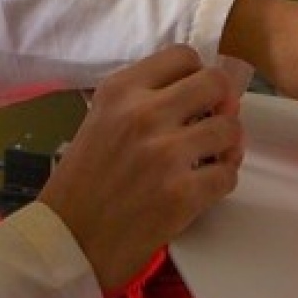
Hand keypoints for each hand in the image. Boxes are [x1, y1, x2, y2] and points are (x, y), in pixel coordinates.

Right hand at [38, 45, 242, 297]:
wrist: (66, 241)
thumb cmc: (81, 184)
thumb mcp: (100, 121)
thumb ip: (142, 101)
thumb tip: (200, 95)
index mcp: (120, 90)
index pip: (183, 56)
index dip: (198, 75)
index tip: (195, 97)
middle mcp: (144, 114)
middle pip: (216, 83)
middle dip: (222, 103)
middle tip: (211, 124)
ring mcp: (165, 153)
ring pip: (230, 129)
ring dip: (226, 145)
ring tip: (210, 159)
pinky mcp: (182, 193)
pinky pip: (228, 174)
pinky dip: (222, 180)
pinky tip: (204, 186)